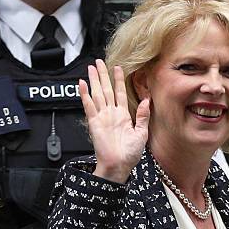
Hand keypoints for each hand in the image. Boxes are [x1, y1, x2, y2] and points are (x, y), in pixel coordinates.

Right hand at [79, 59, 149, 182]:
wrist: (119, 166)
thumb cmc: (130, 154)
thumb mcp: (141, 133)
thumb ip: (142, 116)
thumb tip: (146, 101)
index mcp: (123, 116)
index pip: (120, 93)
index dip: (118, 80)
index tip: (117, 68)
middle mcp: (111, 114)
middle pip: (106, 90)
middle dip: (103, 75)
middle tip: (99, 62)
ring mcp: (102, 117)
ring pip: (97, 94)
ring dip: (94, 81)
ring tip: (91, 68)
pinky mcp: (94, 123)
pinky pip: (88, 106)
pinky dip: (84, 95)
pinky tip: (82, 84)